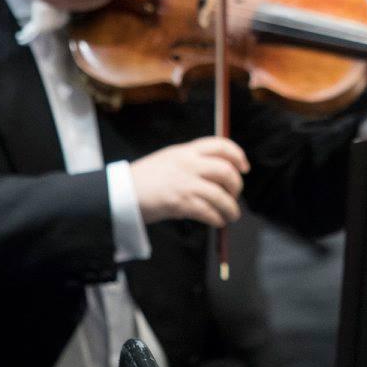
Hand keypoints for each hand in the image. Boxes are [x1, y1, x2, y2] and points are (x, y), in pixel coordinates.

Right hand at [129, 136, 248, 227]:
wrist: (121, 192)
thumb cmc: (145, 178)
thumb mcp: (169, 159)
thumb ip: (191, 161)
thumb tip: (216, 173)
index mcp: (186, 150)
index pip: (220, 145)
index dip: (237, 155)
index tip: (244, 168)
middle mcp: (188, 163)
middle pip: (226, 170)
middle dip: (236, 185)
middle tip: (235, 195)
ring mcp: (185, 183)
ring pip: (220, 194)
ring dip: (230, 208)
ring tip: (231, 215)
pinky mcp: (180, 202)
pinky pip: (208, 211)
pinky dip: (217, 218)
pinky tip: (217, 221)